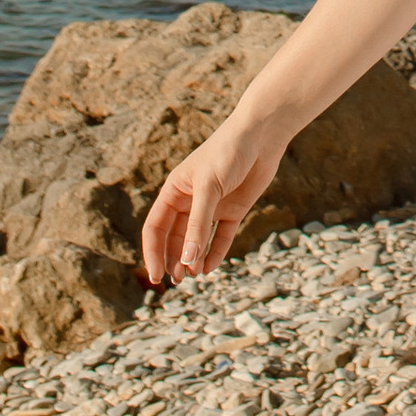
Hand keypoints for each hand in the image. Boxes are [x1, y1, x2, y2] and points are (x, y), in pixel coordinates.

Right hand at [143, 111, 291, 285]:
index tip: (155, 276)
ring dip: (193, 259)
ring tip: (194, 276)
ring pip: (197, 240)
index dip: (152, 252)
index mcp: (175, 191)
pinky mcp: (234, 210)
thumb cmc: (229, 153)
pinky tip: (210, 268)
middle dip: (173, 259)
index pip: (155, 228)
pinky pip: (221, 237)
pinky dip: (215, 253)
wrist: (263, 134)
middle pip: (174, 238)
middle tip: (178, 281)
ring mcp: (213, 206)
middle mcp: (191, 200)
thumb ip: (198, 224)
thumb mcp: (209, 188)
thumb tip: (186, 261)